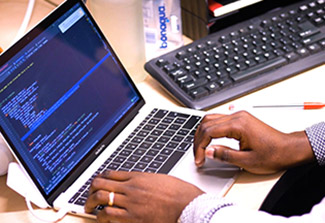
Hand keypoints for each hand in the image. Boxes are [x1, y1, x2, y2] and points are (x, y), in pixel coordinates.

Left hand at [85, 171, 203, 222]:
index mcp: (138, 177)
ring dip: (91, 204)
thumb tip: (136, 183)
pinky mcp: (132, 218)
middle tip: (89, 197)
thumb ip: (144, 181)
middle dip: (91, 190)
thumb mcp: (160, 179)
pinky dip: (101, 217)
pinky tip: (102, 219)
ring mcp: (130, 203)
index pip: (110, 174)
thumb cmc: (179, 193)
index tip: (97, 183)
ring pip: (100, 199)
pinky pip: (108, 215)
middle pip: (100, 184)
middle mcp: (131, 188)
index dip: (100, 178)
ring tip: (89, 209)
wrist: (188, 205)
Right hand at [194, 111, 314, 173]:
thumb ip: (225, 155)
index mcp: (238, 125)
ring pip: (211, 119)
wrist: (289, 149)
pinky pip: (219, 119)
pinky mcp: (240, 119)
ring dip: (202, 133)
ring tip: (201, 148)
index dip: (200, 146)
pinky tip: (209, 138)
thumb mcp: (247, 161)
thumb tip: (208, 151)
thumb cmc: (273, 154)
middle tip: (197, 155)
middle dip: (198, 140)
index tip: (199, 159)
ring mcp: (238, 116)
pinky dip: (210, 129)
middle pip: (207, 123)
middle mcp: (237, 116)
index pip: (208, 131)